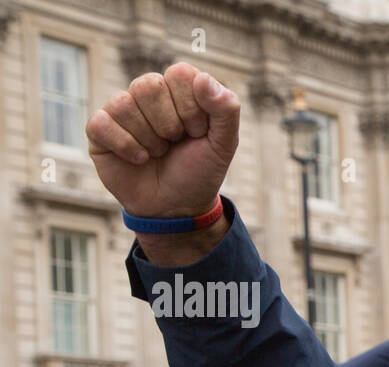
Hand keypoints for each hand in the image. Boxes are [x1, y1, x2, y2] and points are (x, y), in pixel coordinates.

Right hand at [86, 63, 238, 262]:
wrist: (176, 207)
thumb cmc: (199, 171)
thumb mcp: (224, 144)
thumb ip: (226, 109)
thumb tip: (203, 78)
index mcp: (179, 89)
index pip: (179, 74)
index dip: (191, 107)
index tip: (197, 132)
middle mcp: (148, 93)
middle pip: (148, 85)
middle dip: (169, 125)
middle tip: (175, 143)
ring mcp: (121, 109)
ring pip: (124, 104)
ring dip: (150, 140)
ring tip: (158, 152)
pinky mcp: (99, 129)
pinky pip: (102, 123)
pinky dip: (126, 147)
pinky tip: (138, 159)